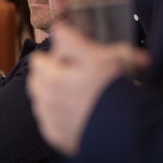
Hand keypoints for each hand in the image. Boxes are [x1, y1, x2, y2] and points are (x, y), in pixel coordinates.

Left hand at [27, 26, 147, 154]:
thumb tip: (59, 28)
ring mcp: (48, 118)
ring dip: (52, 93)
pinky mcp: (53, 134)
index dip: (56, 57)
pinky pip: (48, 118)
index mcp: (51, 78)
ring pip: (40, 98)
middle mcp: (45, 98)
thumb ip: (74, 41)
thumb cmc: (114, 92)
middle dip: (50, 73)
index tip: (71, 59)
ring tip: (76, 94)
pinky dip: (57, 114)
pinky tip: (77, 112)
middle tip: (73, 75)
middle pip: (36, 78)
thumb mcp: (101, 58)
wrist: (125, 132)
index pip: (38, 58)